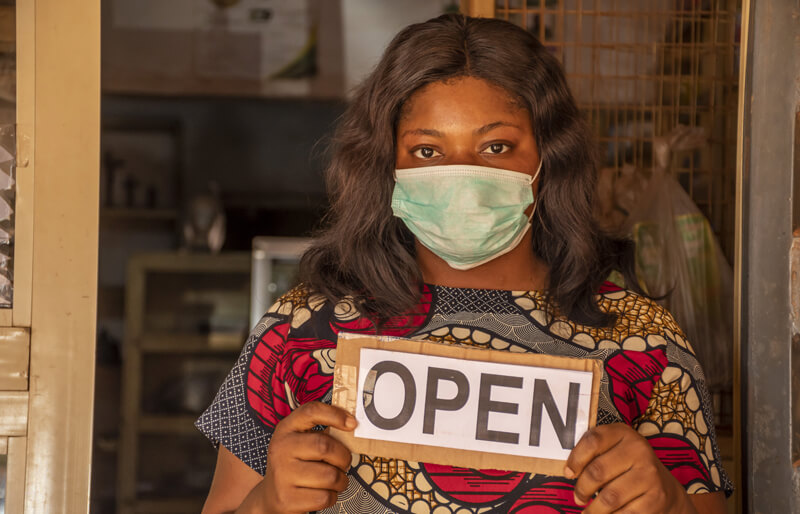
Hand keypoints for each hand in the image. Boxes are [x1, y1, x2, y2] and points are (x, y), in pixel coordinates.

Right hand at [260, 402, 356, 513]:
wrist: (271, 496)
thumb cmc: (295, 466)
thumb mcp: (300, 442)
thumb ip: (323, 433)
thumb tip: (352, 426)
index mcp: (286, 429)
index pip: (311, 412)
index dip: (335, 415)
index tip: (352, 424)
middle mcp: (281, 448)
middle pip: (325, 446)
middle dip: (343, 457)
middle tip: (344, 463)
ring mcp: (282, 474)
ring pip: (330, 476)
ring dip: (341, 481)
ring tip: (334, 480)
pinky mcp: (287, 498)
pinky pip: (325, 497)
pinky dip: (332, 497)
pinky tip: (323, 493)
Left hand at [564, 423, 695, 513]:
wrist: (665, 488)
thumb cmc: (628, 467)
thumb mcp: (613, 451)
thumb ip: (592, 453)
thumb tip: (569, 472)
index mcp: (624, 433)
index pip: (593, 441)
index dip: (575, 459)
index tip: (568, 474)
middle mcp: (639, 450)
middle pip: (597, 471)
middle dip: (582, 489)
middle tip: (578, 497)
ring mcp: (649, 475)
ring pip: (609, 497)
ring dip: (593, 509)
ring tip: (588, 511)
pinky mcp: (655, 499)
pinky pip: (624, 513)